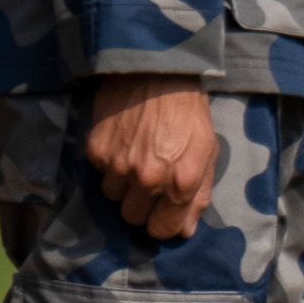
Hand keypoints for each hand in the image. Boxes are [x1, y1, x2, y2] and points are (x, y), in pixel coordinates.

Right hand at [86, 74, 217, 240]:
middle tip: (147, 182)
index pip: (161, 229)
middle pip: (133, 217)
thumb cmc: (188, 113)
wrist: (156, 71)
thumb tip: (184, 230)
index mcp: (181, 183)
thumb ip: (198, 196)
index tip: (161, 212)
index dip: (162, 223)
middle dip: (141, 205)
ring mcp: (119, 165)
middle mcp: (148, 179)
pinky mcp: (97, 150)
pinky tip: (121, 141)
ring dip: (122, 184)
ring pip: (112, 196)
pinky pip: (99, 172)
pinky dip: (108, 162)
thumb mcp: (207, 154)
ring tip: (133, 158)